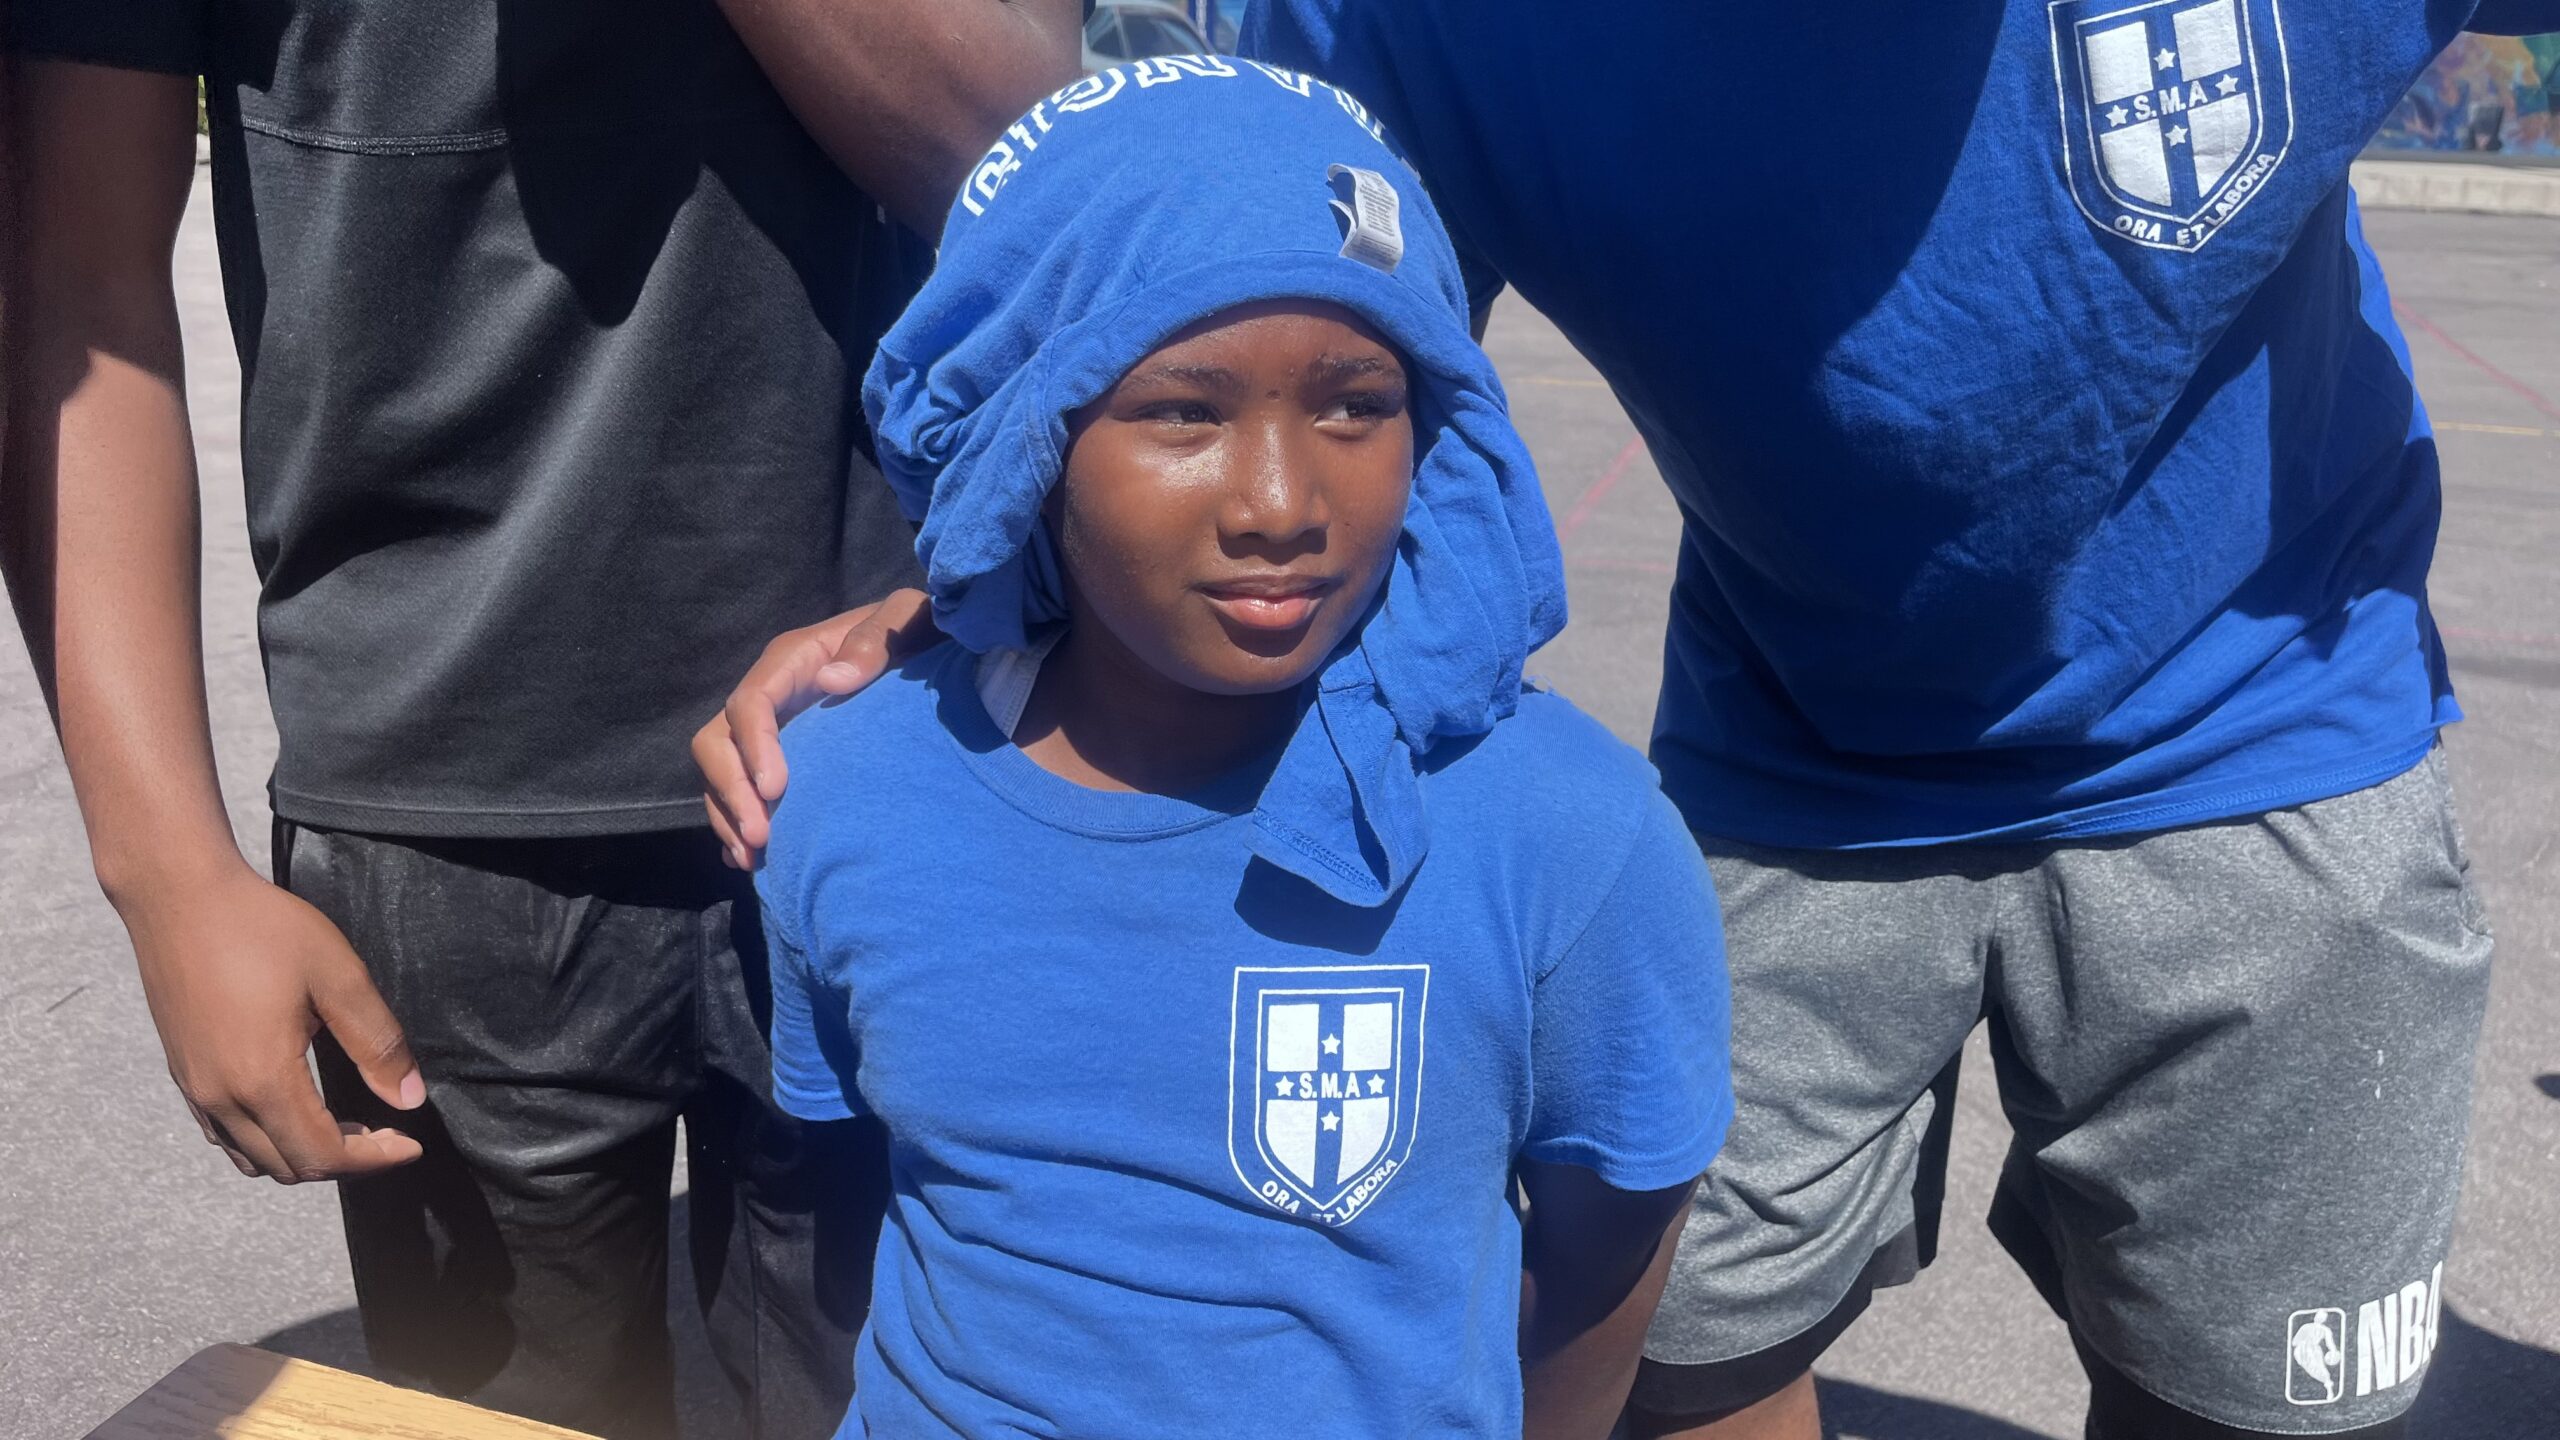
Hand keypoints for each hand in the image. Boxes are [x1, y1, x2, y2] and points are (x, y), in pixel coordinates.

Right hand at [122, 866, 425, 1181]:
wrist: (178, 896)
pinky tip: (295, 1108)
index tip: (411, 1143)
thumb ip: (377, 1042)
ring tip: (347, 1126)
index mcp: (262, 1079)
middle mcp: (220, 1097)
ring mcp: (194, 1088)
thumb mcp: (338, 976)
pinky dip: (265, 1140)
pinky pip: (223, 1134)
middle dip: (344, 1162)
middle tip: (387, 1134)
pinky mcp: (182, 1072)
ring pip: (252, 1158)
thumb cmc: (261, 927)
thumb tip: (409, 1098)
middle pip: (288, 1167)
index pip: (324, 1155)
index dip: (375, 1159)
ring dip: (302, 1155)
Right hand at [694, 588, 939, 868]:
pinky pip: (740, 792)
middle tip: (763, 839)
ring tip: (755, 860)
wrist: (925, 649)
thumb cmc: (917, 632)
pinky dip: (739, 826)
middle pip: (718, 742)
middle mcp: (772, 695)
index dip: (754, 746)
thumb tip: (834, 680)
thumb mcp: (908, 618)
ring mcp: (770, 729)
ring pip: (722, 773)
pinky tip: (759, 862)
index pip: (751, 702)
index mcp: (794, 660)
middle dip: (731, 790)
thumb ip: (877, 640)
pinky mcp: (778, 758)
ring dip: (730, 817)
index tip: (776, 789)